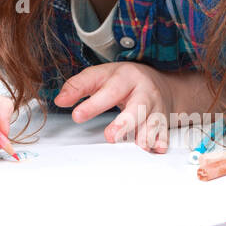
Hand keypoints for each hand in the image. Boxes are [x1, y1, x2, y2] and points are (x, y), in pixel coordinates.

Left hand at [53, 62, 173, 152]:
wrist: (161, 84)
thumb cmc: (124, 81)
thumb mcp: (101, 76)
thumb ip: (79, 86)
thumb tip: (60, 101)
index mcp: (126, 77)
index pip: (108, 90)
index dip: (93, 104)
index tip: (76, 116)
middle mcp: (144, 91)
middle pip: (137, 107)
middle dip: (125, 123)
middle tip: (111, 136)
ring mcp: (157, 107)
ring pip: (154, 122)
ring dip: (145, 135)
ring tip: (138, 145)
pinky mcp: (165, 122)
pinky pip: (165, 134)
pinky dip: (161, 142)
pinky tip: (156, 149)